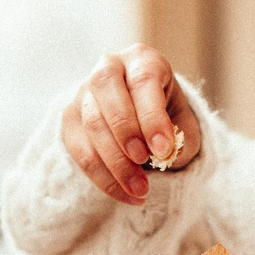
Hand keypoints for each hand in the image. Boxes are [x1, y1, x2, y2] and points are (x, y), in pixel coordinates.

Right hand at [60, 44, 197, 205]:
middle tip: (143, 161)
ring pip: (92, 123)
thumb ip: (180, 136)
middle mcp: (109, 67)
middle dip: (125, 130)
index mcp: (142, 59)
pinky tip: (126, 195)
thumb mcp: (184, 123)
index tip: (164, 150)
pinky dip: (103, 178)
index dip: (152, 116)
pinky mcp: (70, 120)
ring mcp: (84, 93)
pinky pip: (80, 150)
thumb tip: (164, 153)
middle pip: (106, 89)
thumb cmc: (168, 119)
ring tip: (140, 189)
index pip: (143, 80)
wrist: (143, 123)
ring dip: (116, 161)